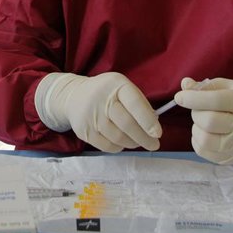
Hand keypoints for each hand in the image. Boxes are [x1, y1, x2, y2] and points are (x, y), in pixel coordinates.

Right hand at [36, 72, 161, 152]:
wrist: (74, 96)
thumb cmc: (106, 93)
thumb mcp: (122, 88)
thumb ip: (139, 104)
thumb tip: (153, 126)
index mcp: (115, 84)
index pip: (135, 104)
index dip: (148, 120)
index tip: (158, 133)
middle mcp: (101, 99)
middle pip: (127, 124)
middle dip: (144, 138)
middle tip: (154, 145)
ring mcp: (90, 116)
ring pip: (118, 138)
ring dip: (132, 143)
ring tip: (138, 142)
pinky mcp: (84, 131)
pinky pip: (107, 146)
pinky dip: (119, 147)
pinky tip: (122, 142)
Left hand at [174, 77, 232, 164]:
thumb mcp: (228, 87)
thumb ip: (205, 86)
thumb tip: (185, 84)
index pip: (214, 101)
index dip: (192, 98)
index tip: (179, 96)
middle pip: (208, 122)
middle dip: (196, 113)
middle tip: (198, 109)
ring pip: (205, 140)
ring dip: (196, 128)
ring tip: (203, 122)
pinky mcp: (230, 158)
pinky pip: (203, 151)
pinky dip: (197, 140)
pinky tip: (205, 132)